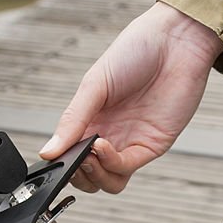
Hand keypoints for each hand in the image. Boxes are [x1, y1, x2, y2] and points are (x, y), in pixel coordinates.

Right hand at [39, 2, 222, 192]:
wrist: (174, 41)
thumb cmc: (135, 52)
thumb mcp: (94, 85)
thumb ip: (72, 120)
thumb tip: (48, 152)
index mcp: (91, 119)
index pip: (70, 155)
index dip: (62, 162)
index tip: (55, 156)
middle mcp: (110, 134)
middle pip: (89, 175)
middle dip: (77, 174)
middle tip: (72, 158)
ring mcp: (131, 142)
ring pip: (108, 181)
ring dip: (94, 175)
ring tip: (87, 155)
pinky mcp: (152, 145)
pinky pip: (127, 167)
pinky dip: (111, 163)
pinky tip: (101, 145)